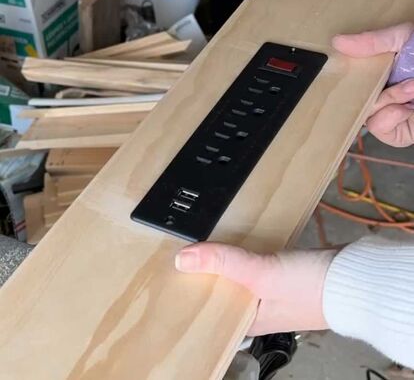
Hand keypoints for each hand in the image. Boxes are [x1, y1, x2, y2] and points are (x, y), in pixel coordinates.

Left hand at [175, 243, 336, 335]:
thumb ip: (224, 263)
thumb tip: (183, 258)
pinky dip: (238, 255)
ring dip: (220, 263)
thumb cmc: (314, 288)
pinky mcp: (276, 272)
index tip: (169, 283)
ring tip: (196, 249)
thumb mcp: (261, 274)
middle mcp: (254, 308)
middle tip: (178, 259)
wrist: (352, 274)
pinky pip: (249, 264)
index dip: (190, 298)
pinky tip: (228, 244)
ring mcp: (266, 290)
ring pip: (234, 277)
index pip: (210, 313)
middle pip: (220, 292)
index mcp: (247, 320)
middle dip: (202, 277)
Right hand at [333, 22, 413, 146]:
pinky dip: (391, 116)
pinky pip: (381, 128)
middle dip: (378, 89)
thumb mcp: (406, 38)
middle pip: (358, 100)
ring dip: (388, 101)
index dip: (350, 79)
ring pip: (367, 116)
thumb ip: (373, 41)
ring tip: (411, 89)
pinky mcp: (402, 132)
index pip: (356, 81)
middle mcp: (387, 95)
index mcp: (386, 74)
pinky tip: (408, 107)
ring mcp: (394, 115)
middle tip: (404, 80)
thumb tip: (337, 41)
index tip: (347, 69)